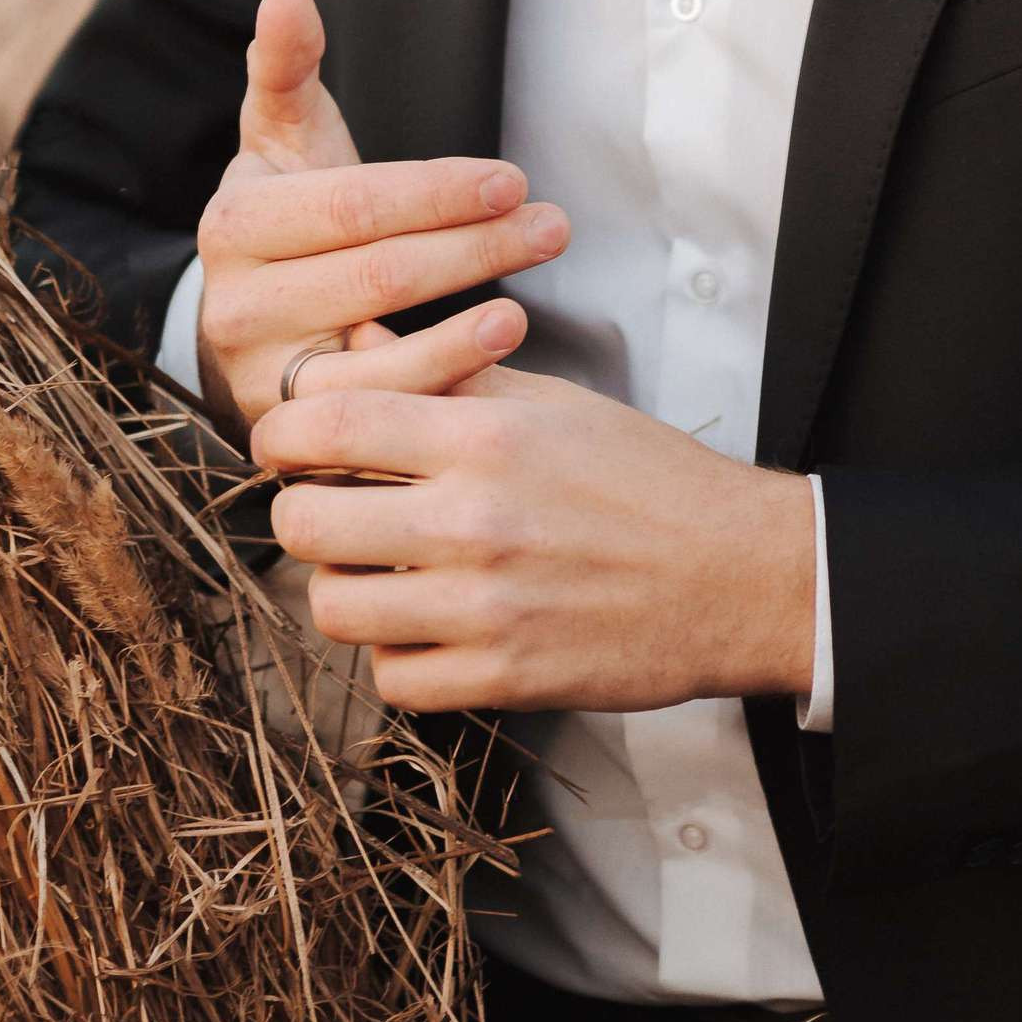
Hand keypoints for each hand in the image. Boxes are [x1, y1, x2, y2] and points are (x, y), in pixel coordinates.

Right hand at [194, 0, 568, 442]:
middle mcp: (237, 306)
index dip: (438, 192)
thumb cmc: (287, 215)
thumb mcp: (280, 140)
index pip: (355, 204)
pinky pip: (375, 420)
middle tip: (552, 226)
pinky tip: (491, 368)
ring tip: (526, 310)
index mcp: (237, 223)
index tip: (514, 177)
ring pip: (374, 360)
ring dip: (460, 338)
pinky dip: (434, 393)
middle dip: (474, 247)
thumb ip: (286, 69)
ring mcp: (260, 379)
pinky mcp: (291, 436)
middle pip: (376, 274)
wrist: (243, 322)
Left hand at [250, 368, 816, 712]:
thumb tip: (354, 339)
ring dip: (340, 586)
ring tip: (373, 568)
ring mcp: (484, 611)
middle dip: (300, 511)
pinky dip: (393, 653)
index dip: (284, 433)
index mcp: (483, 440)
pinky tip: (421, 624)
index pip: (328, 425)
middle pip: (307, 522)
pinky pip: (393, 678)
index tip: (289, 442)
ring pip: (336, 608)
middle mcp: (473, 523)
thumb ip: (446, 375)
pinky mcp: (503, 681)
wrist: (737, 574)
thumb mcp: (551, 402)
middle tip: (326, 506)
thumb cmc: (646, 477)